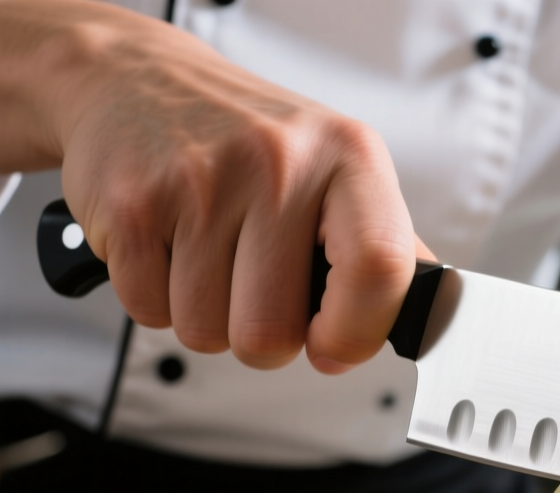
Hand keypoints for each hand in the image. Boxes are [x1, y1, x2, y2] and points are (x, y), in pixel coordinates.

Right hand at [0, 0, 426, 372]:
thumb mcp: (337, 167)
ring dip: (207, 316)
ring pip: (207, 333)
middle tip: (255, 286)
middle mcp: (280, 162)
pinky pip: (150, 313)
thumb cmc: (249, 138)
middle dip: (261, 335)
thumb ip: (384, 244)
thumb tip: (427, 315)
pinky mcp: (132, 205)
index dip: (357, 334)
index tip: (334, 348)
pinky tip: (169, 246)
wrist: (135, 78)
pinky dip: (157, 297)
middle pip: (272, 333)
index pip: (380, 269)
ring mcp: (201, 182)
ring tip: (209, 255)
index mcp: (349, 156)